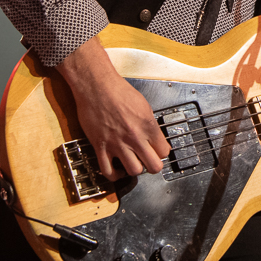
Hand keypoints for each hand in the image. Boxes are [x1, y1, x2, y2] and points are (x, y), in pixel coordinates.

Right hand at [57, 35, 170, 179]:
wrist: (96, 86)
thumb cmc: (117, 90)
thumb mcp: (143, 104)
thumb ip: (149, 124)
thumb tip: (152, 136)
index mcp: (148, 125)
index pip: (164, 151)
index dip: (161, 153)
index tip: (156, 151)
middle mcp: (135, 137)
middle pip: (154, 166)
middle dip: (152, 166)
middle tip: (147, 161)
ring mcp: (117, 143)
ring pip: (134, 171)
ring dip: (134, 169)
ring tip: (131, 163)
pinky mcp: (101, 146)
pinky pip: (108, 171)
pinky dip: (114, 175)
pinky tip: (116, 169)